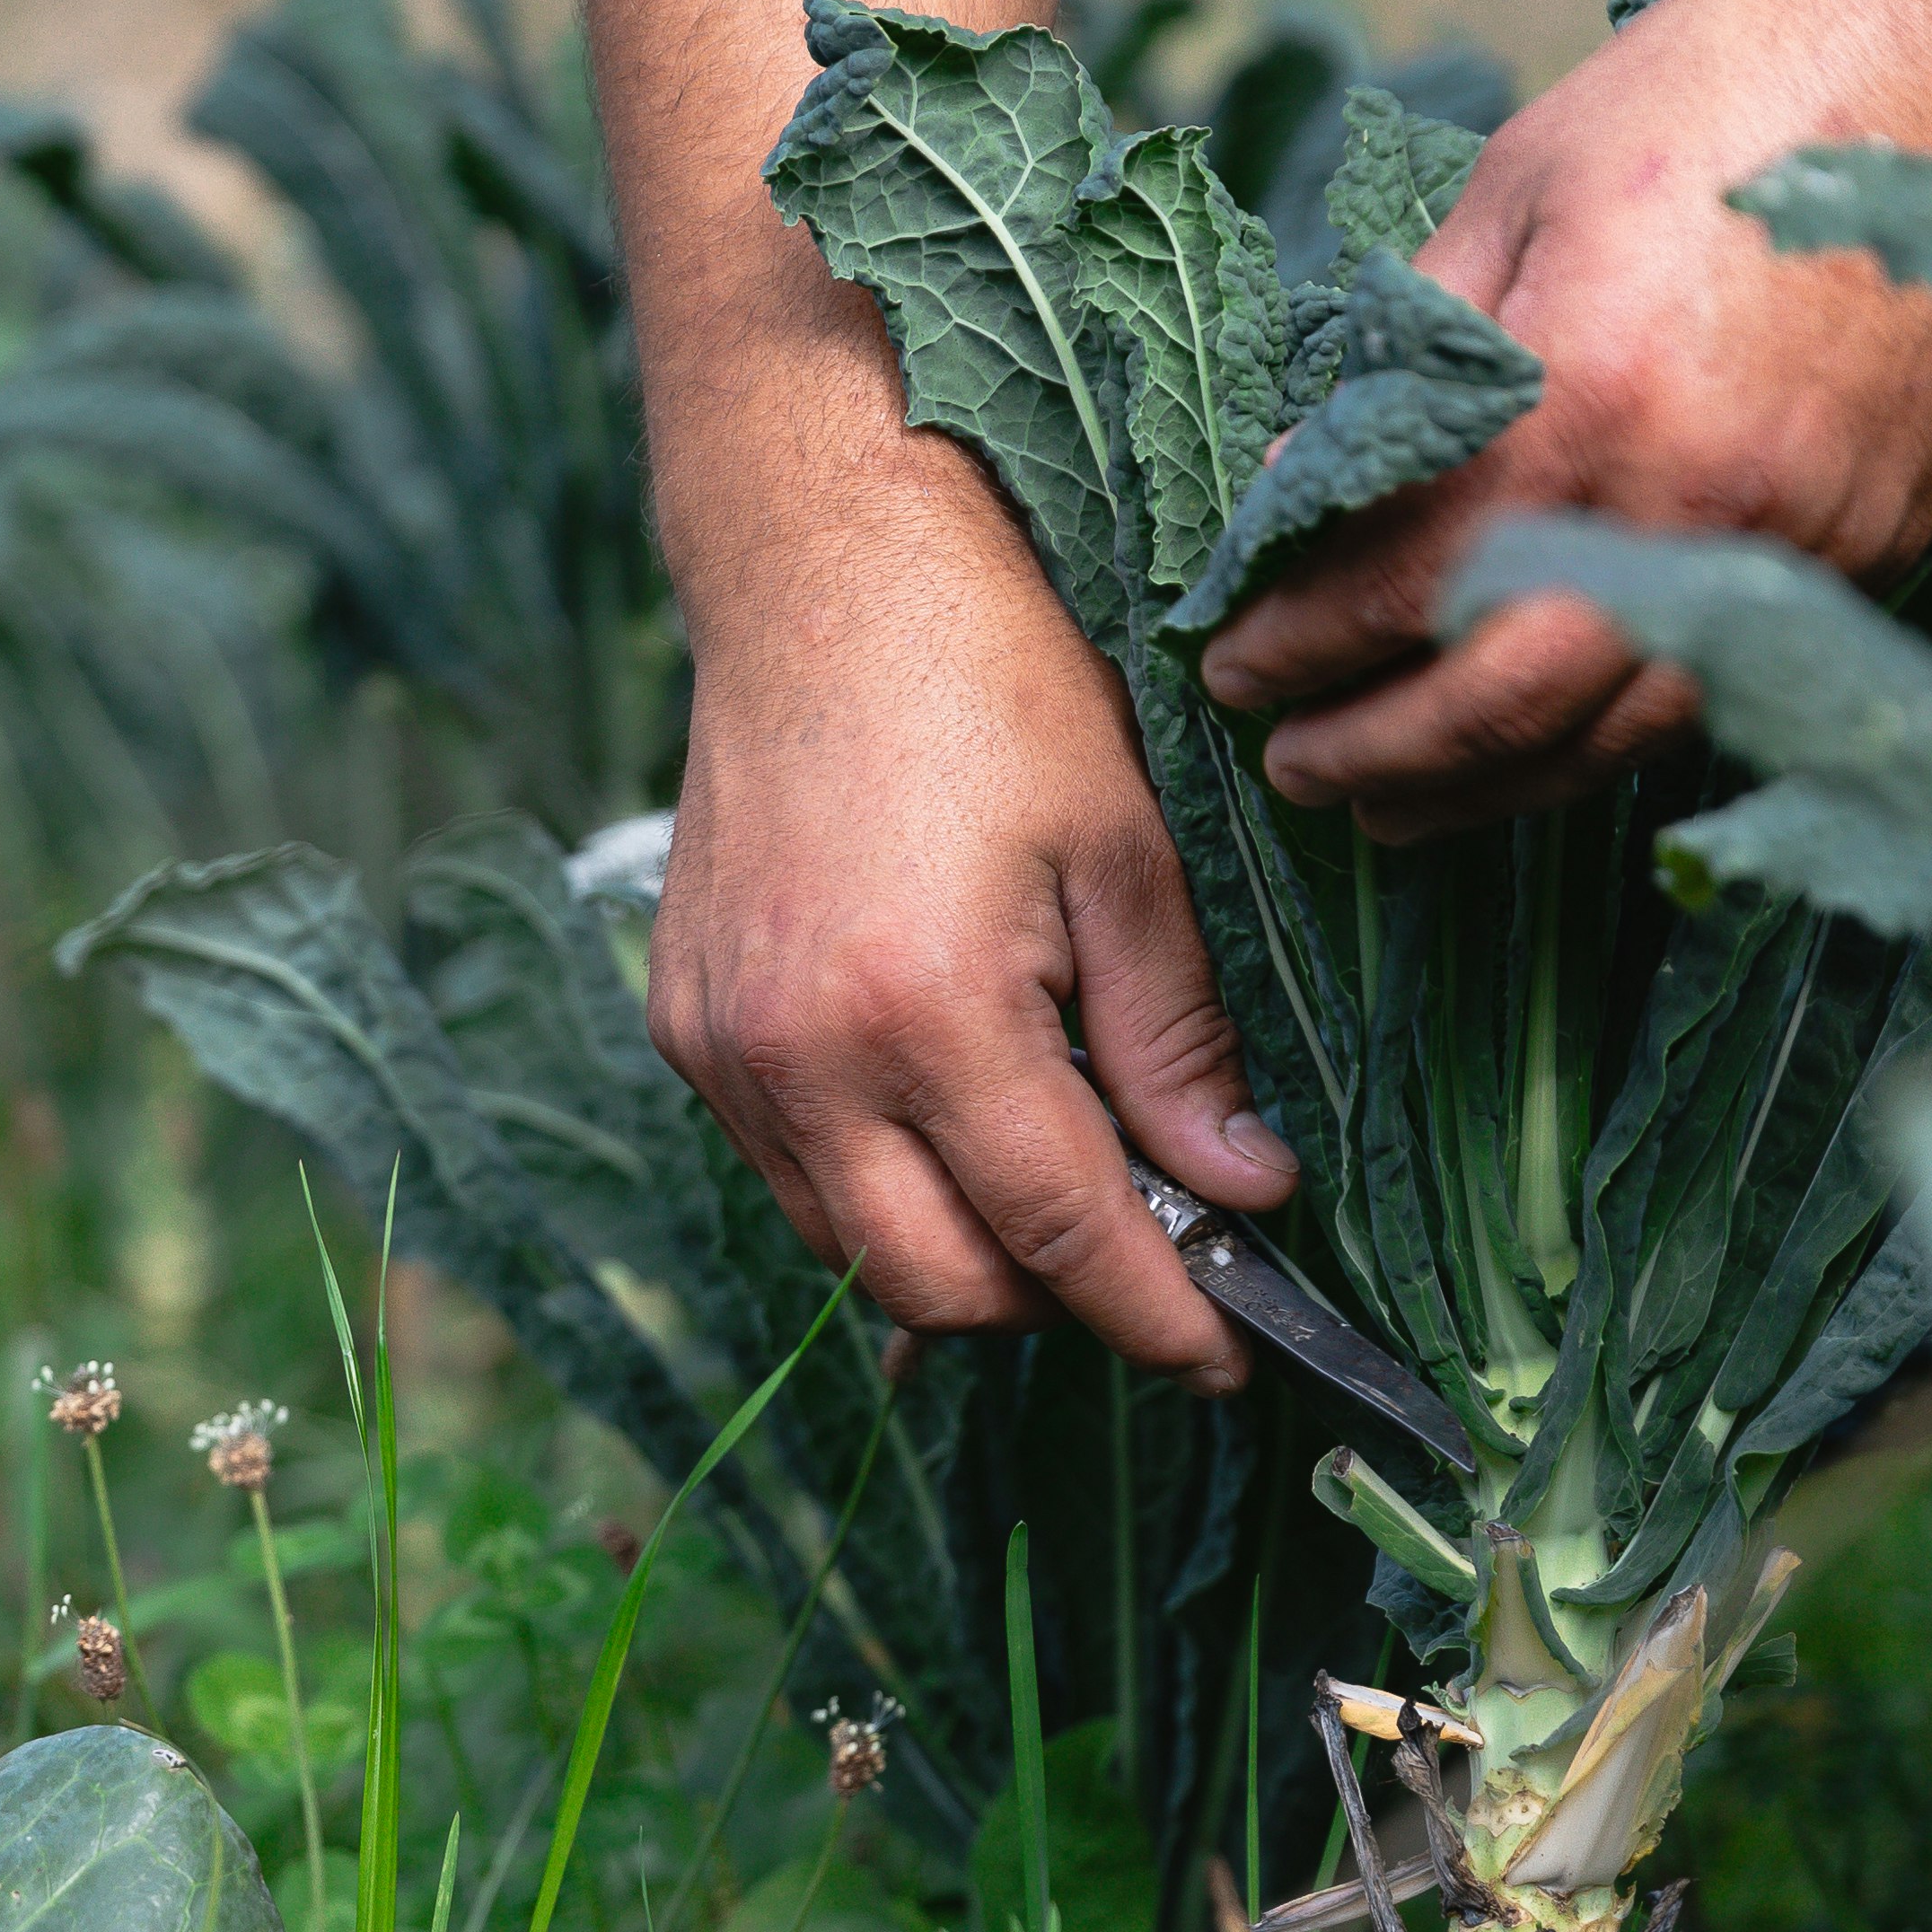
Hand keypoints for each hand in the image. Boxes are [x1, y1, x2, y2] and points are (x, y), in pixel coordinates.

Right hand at [646, 474, 1299, 1384]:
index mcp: (926, 1013)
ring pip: (850, 1249)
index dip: (1156, 1317)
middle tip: (1151, 1262)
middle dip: (1054, 1304)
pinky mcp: (685, 1028)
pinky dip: (876, 1185)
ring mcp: (724, 1051)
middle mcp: (800, 1059)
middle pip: (938, 1287)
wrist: (817, 573)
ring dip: (960, 1253)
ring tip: (1052, 1180)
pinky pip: (788, 1173)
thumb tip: (1246, 1191)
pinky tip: (944, 1115)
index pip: (1059, 1235)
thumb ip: (1176, 1045)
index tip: (1226, 1357)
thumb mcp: (1124, 857)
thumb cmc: (987, 683)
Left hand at [1192, 0, 1931, 833]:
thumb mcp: (1515, 188)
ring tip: (1393, 799)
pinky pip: (1713, 693)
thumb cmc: (1729, 87)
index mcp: (1584, 399)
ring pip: (1616, 735)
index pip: (1398, 586)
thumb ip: (1402, 353)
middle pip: (1501, 705)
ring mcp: (1799, 545)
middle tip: (1289, 767)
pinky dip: (1605, 739)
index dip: (1296, 645)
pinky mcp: (1871, 551)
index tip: (1225, 667)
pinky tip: (1538, 743)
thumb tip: (1299, 487)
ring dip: (1487, 786)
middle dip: (1373, 754)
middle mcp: (1697, 503)